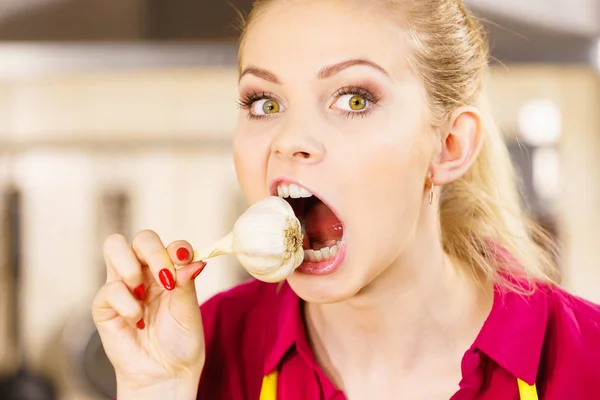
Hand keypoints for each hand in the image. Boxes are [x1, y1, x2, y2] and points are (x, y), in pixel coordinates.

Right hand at [92, 230, 206, 397]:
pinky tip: (138, 321)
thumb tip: (192, 259)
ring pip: (114, 246)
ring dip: (131, 267)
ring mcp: (123, 285)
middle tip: (164, 278)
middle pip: (141, 238)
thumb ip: (186, 282)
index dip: (177, 248)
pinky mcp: (104, 304)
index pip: (169, 244)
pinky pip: (109, 289)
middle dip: (153, 252)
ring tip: (142, 293)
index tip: (184, 261)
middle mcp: (144, 271)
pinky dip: (127, 305)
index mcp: (168, 270)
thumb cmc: (179, 339)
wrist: (166, 372)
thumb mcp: (188, 309)